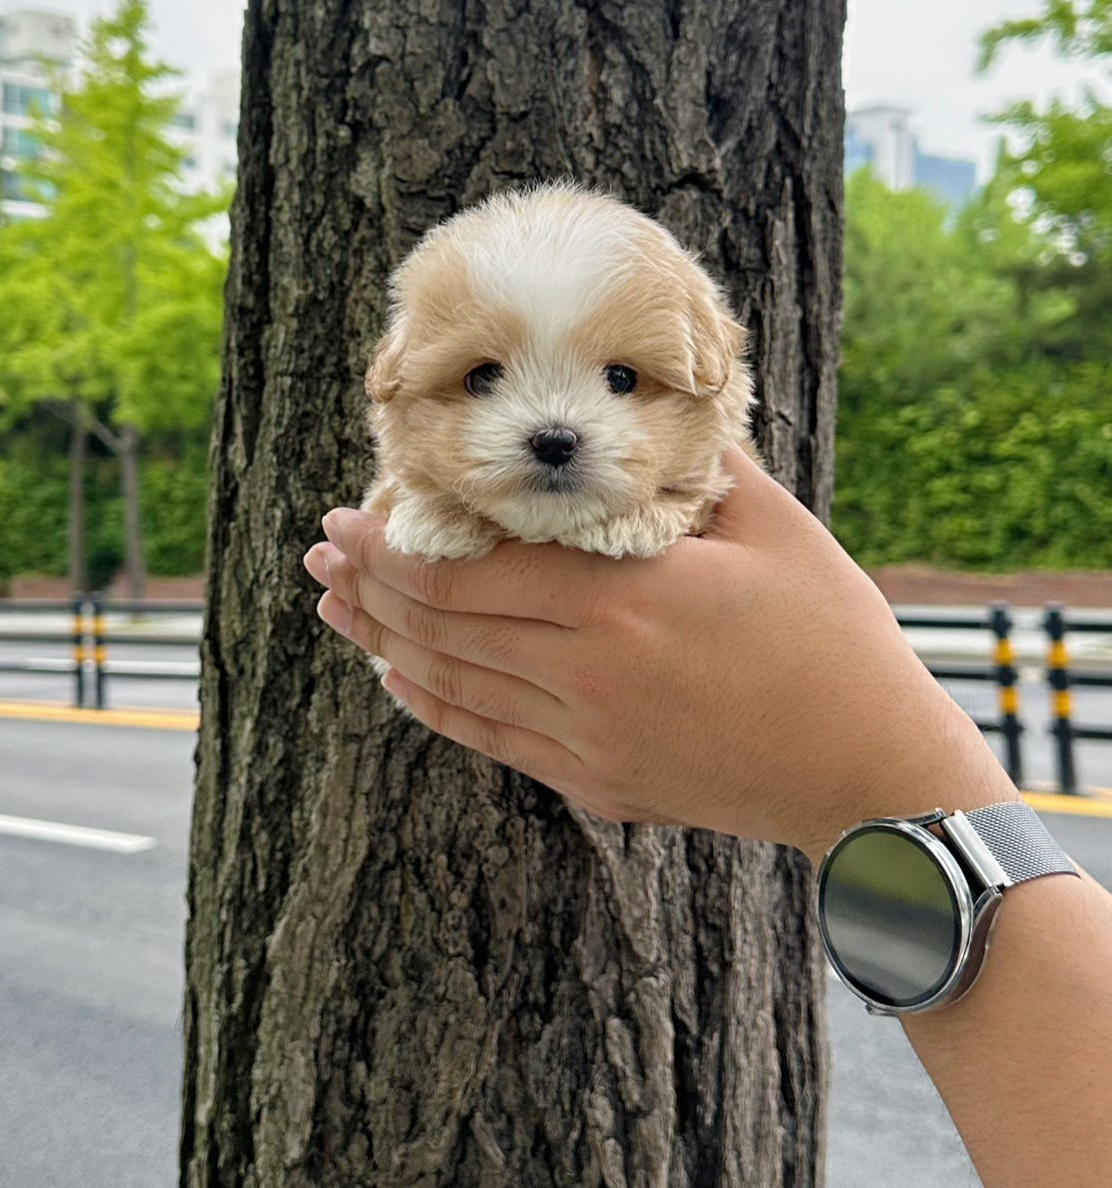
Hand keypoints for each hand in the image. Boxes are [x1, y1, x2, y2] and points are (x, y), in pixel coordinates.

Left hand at [304, 447, 1015, 861]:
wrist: (868, 774)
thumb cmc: (833, 640)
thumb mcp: (775, 530)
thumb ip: (695, 467)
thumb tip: (644, 406)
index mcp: (625, 599)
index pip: (473, 568)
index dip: (397, 544)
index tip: (346, 516)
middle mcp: (587, 673)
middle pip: (445, 624)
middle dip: (370, 583)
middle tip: (319, 549)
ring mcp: (586, 737)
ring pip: (453, 683)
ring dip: (382, 640)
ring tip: (334, 606)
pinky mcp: (596, 782)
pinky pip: (489, 737)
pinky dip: (433, 703)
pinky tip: (397, 677)